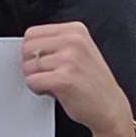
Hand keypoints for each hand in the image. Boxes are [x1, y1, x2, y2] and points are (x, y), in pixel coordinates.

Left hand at [19, 20, 134, 136]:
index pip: (32, 33)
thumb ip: (55, 43)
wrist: (110, 106)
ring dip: (36, 79)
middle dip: (31, 64)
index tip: (43, 61)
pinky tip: (53, 91)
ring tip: (54, 83)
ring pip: (28, 66)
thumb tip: (25, 46)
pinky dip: (38, 89)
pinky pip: (32, 81)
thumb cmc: (91, 81)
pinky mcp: (64, 79)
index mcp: (75, 30)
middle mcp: (73, 41)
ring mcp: (69, 59)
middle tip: (46, 74)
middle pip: (27, 48)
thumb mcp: (79, 51)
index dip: (32, 51)